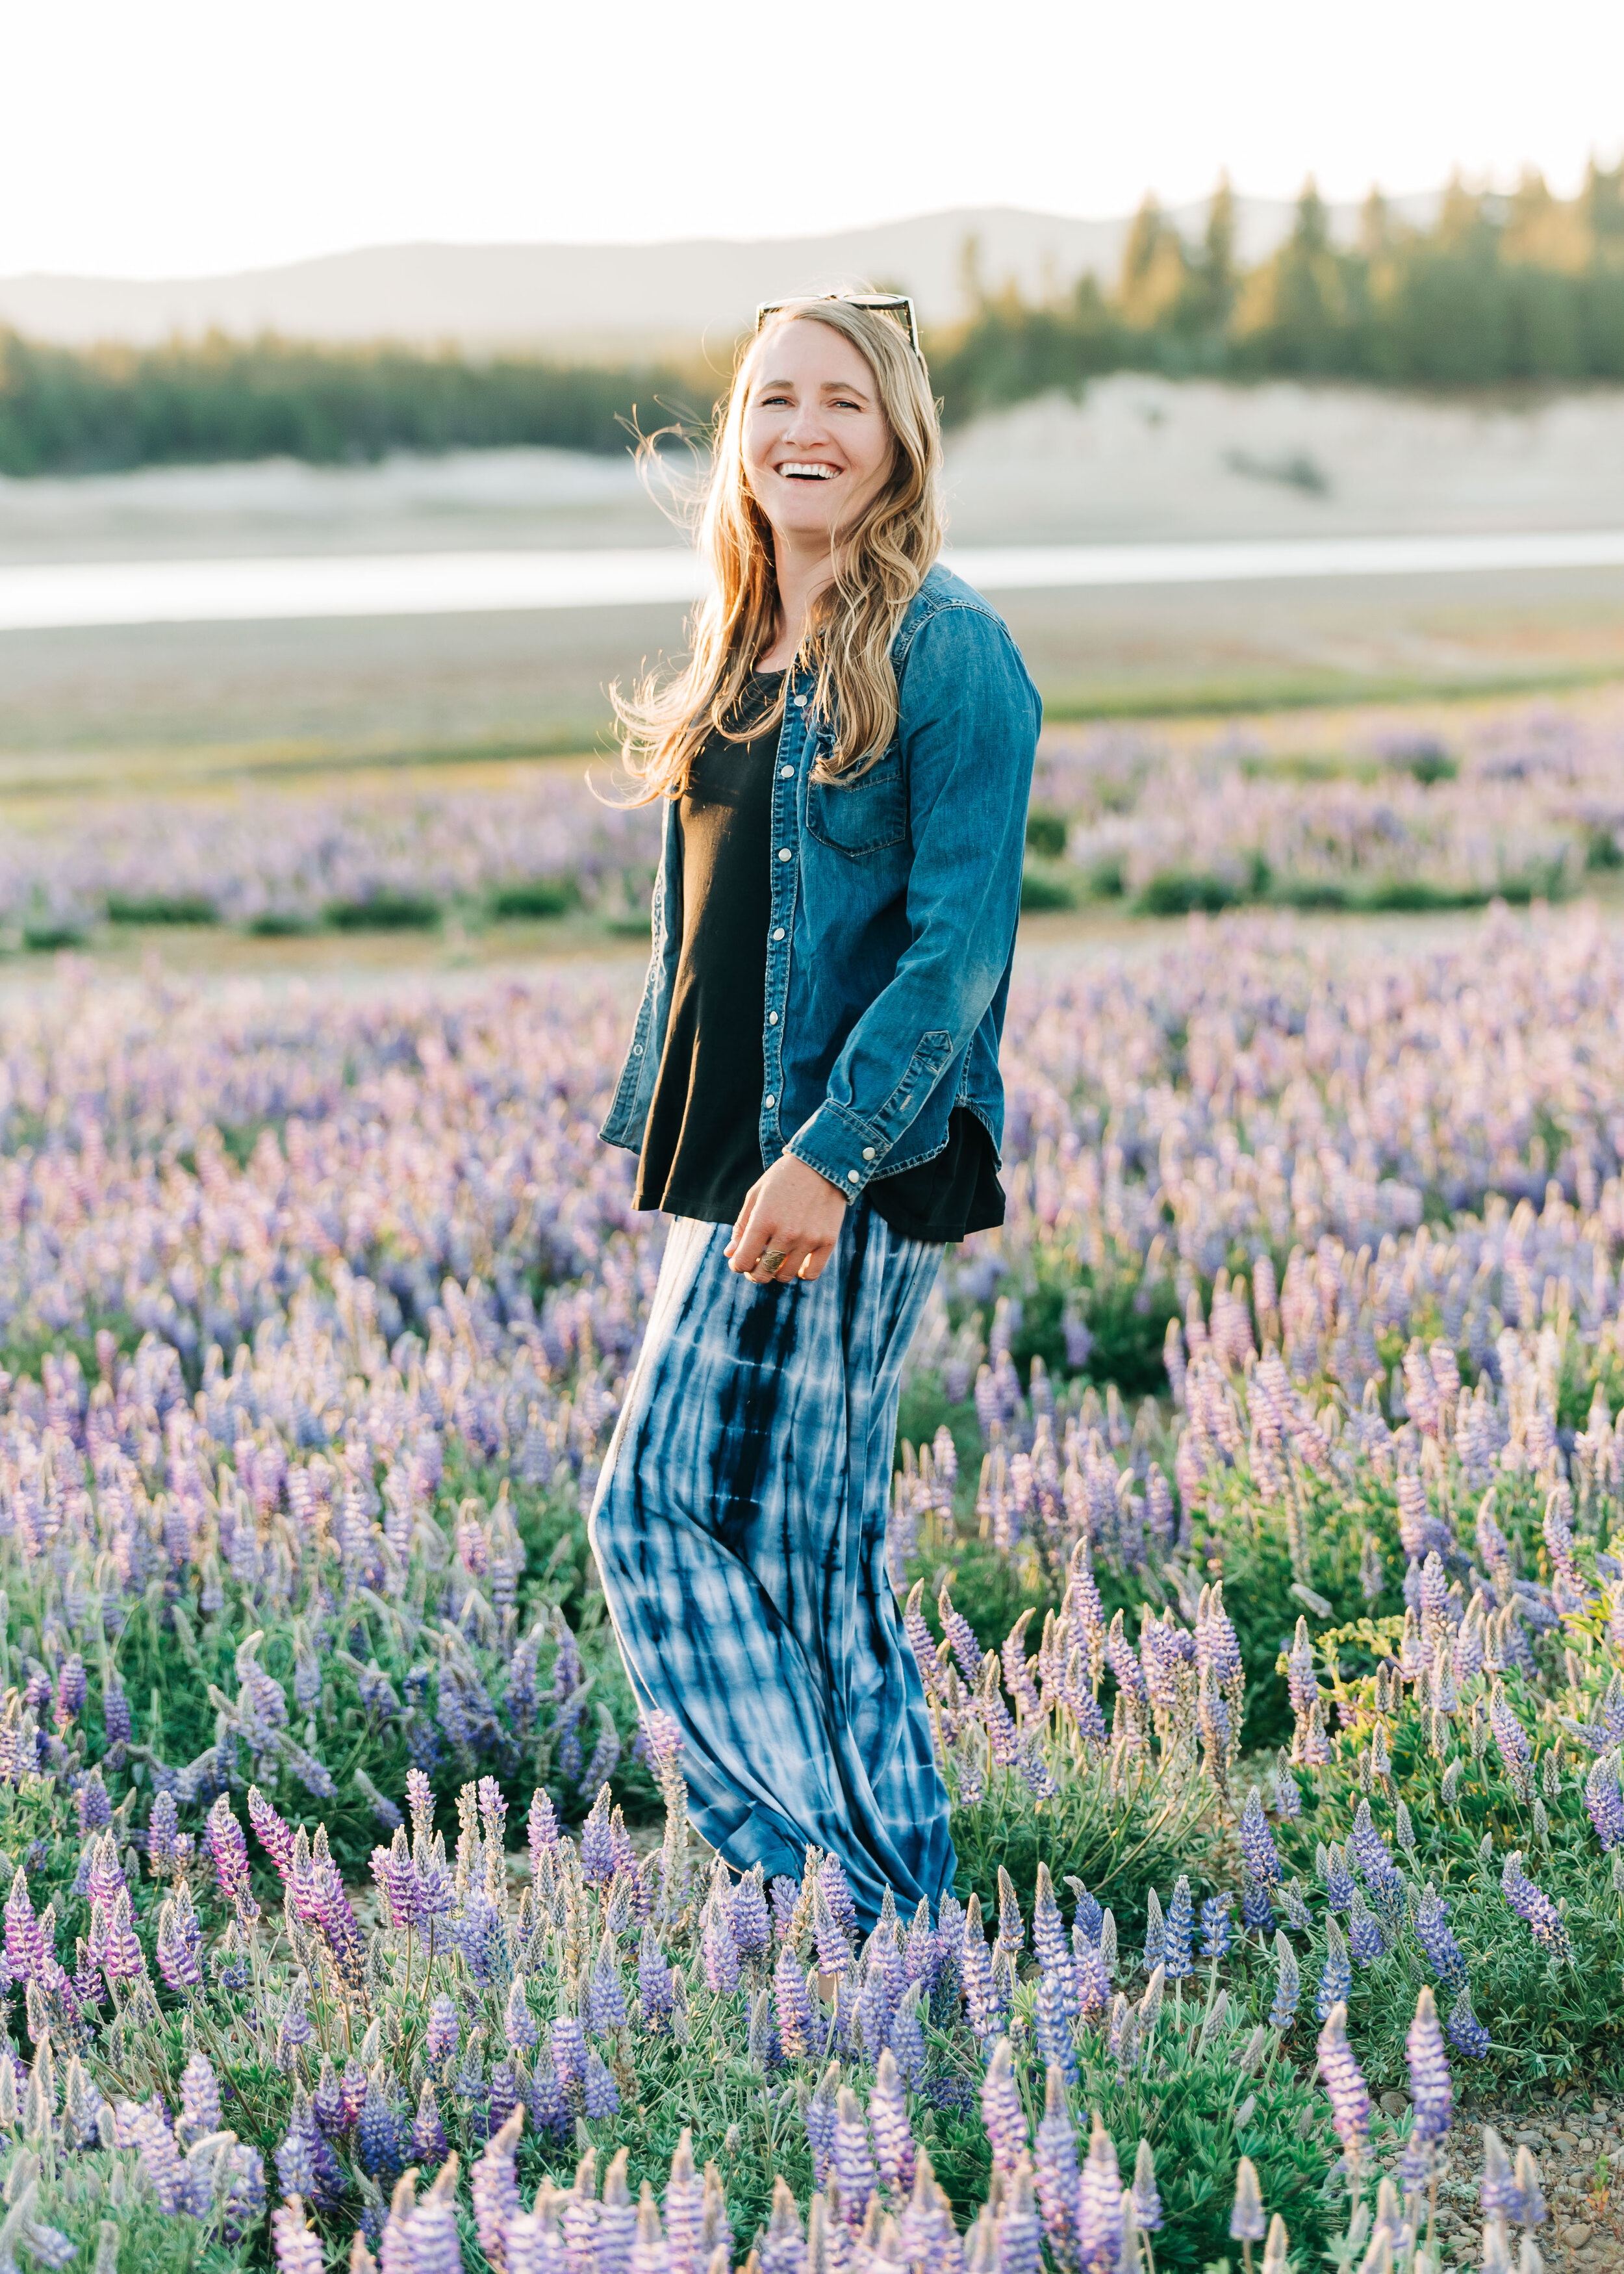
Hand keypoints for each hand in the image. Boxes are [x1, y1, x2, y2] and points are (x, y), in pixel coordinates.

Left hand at [724, 1153, 847, 1282]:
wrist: (822, 1162)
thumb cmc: (783, 1179)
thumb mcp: (756, 1196)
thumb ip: (742, 1227)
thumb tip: (730, 1255)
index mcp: (763, 1220)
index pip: (743, 1261)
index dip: (737, 1265)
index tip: (739, 1261)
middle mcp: (786, 1232)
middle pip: (763, 1274)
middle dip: (755, 1273)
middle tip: (757, 1263)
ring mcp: (809, 1238)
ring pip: (786, 1275)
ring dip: (777, 1271)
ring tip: (777, 1258)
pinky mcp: (828, 1241)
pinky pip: (811, 1273)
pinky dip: (801, 1272)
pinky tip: (797, 1261)